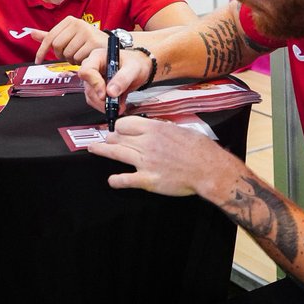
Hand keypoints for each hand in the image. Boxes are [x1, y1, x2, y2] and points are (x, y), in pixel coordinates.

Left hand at [30, 17, 108, 63]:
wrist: (107, 45)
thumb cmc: (85, 42)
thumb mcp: (67, 37)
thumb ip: (50, 36)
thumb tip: (31, 33)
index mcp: (69, 20)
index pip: (50, 37)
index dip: (41, 51)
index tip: (38, 61)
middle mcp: (78, 23)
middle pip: (57, 46)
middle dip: (60, 55)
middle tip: (68, 55)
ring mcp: (86, 32)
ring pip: (67, 53)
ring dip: (71, 59)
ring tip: (79, 55)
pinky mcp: (94, 42)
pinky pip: (78, 58)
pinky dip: (79, 62)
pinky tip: (86, 57)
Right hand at [79, 45, 150, 113]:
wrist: (139, 69)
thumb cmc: (136, 62)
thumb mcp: (133, 68)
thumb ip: (123, 79)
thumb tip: (111, 92)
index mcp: (98, 57)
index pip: (87, 71)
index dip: (94, 83)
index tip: (105, 94)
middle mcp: (93, 68)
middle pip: (88, 86)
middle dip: (101, 99)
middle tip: (115, 104)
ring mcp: (94, 80)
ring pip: (91, 96)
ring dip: (103, 104)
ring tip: (119, 105)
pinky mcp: (97, 89)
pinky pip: (96, 101)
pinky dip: (106, 106)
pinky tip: (117, 105)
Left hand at [87, 115, 237, 195]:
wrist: (209, 169)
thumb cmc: (200, 149)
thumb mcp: (180, 129)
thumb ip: (163, 128)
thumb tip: (153, 127)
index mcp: (154, 129)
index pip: (125, 124)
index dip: (119, 127)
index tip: (118, 130)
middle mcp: (146, 144)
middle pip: (117, 137)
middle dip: (110, 139)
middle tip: (106, 140)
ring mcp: (145, 162)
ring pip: (115, 154)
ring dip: (102, 151)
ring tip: (93, 149)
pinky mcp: (147, 180)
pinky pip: (124, 179)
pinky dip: (115, 180)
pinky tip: (112, 180)